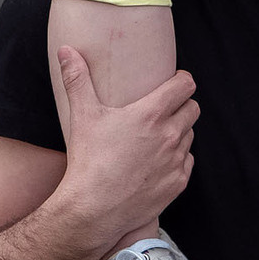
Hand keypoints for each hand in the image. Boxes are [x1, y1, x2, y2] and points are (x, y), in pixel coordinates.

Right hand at [51, 45, 198, 247]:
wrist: (93, 210)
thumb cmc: (88, 161)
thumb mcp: (82, 116)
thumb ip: (77, 80)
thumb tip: (66, 50)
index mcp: (152, 114)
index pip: (185, 85)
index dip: (181, 81)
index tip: (172, 83)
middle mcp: (170, 135)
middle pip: (192, 109)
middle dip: (181, 106)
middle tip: (163, 111)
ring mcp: (176, 161)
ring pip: (190, 136)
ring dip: (179, 133)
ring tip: (157, 137)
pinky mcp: (178, 183)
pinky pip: (188, 162)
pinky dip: (177, 159)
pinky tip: (158, 162)